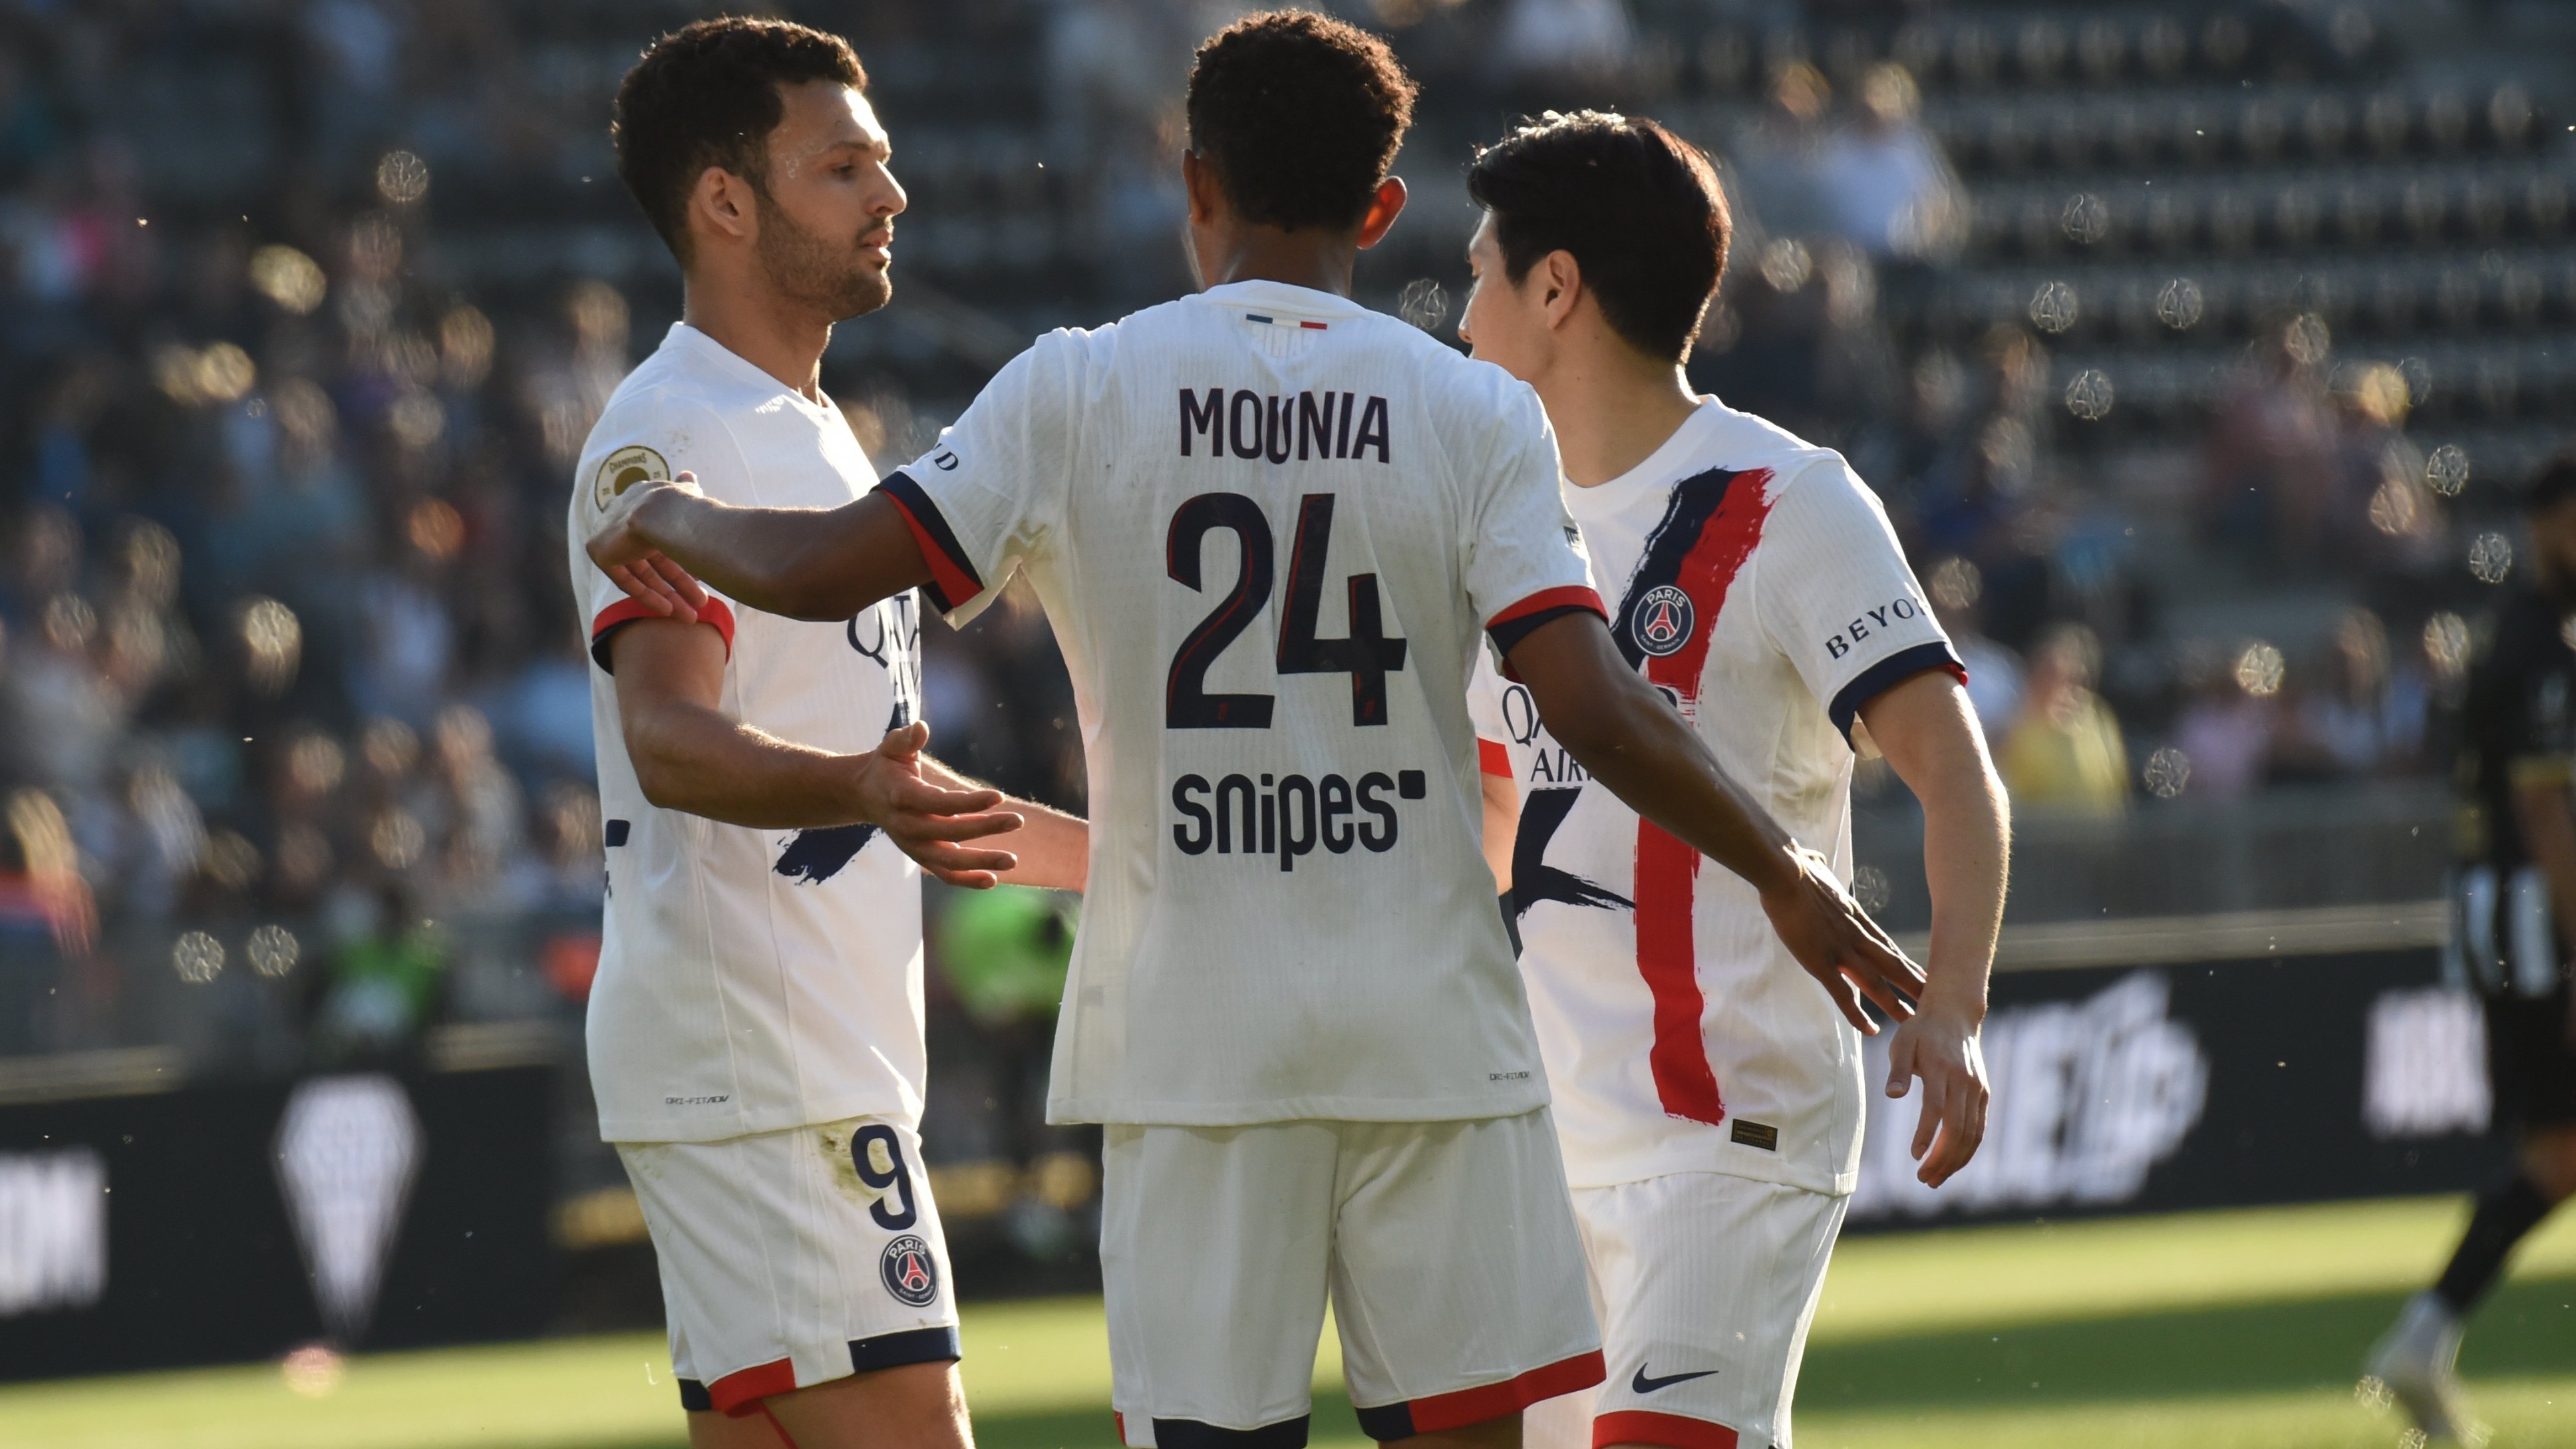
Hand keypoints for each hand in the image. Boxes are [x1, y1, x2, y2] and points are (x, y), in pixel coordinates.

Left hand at [588, 471, 709, 621]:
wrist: (661, 512)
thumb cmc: (683, 505)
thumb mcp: (688, 494)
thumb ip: (687, 487)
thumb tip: (689, 475)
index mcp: (639, 498)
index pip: (658, 534)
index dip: (679, 555)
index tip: (698, 573)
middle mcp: (621, 515)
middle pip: (653, 558)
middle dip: (679, 583)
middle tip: (700, 602)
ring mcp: (608, 534)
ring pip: (643, 572)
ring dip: (669, 594)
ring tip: (691, 615)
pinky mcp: (600, 552)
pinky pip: (626, 580)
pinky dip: (648, 596)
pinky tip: (669, 610)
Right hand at [848, 721, 1026, 886]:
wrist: (864, 795)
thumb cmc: (886, 766)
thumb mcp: (892, 747)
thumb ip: (907, 738)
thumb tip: (921, 727)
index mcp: (901, 796)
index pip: (939, 802)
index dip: (969, 802)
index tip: (998, 796)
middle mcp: (906, 825)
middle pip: (949, 831)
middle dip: (985, 828)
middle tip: (1018, 820)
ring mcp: (912, 846)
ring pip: (948, 861)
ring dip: (980, 863)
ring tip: (1012, 860)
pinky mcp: (919, 857)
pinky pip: (944, 874)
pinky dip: (966, 880)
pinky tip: (992, 879)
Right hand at [1757, 844, 1925, 1033]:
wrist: (1786, 872)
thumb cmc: (1794, 866)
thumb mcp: (1816, 866)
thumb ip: (1820, 868)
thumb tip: (1815, 859)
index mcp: (1855, 917)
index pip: (1887, 945)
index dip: (1905, 962)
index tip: (1921, 974)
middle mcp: (1856, 936)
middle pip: (1893, 965)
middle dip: (1915, 985)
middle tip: (1935, 1003)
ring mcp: (1841, 951)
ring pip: (1877, 984)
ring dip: (1895, 1004)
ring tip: (1913, 1023)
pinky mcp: (1821, 962)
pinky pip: (1843, 995)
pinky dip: (1857, 1015)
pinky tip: (1870, 1030)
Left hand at [1884, 1001, 1989, 1186]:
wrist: (1955, 1015)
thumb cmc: (1920, 1031)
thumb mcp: (1902, 1043)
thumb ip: (1898, 1070)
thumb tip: (1892, 1095)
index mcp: (1943, 1070)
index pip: (1937, 1108)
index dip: (1927, 1134)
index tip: (1915, 1156)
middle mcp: (1965, 1082)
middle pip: (1957, 1128)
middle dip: (1942, 1158)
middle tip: (1923, 1179)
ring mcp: (1978, 1090)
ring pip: (1972, 1134)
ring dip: (1955, 1161)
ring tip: (1934, 1179)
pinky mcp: (1984, 1094)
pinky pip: (1979, 1129)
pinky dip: (1968, 1150)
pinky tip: (1952, 1165)